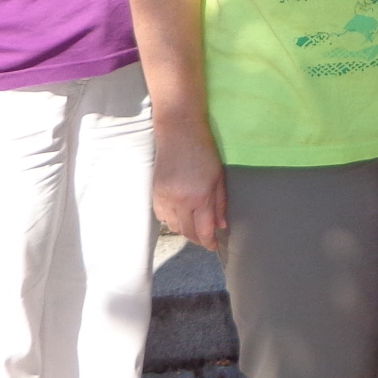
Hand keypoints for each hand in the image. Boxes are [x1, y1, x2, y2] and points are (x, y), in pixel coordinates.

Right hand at [152, 116, 227, 250]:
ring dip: (185, 231)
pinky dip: (172, 221)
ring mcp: (165, 197)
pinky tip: (180, 216)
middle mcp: (180, 200)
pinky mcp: (155, 192)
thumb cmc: (204, 150)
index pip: (203, 230)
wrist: (179, 130)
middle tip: (206, 240)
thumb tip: (222, 226)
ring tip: (195, 228)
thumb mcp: (219, 177)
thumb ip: (220, 204)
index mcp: (200, 196)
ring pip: (174, 226)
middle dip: (198, 239)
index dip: (209, 242)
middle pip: (187, 232)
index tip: (214, 246)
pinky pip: (162, 216)